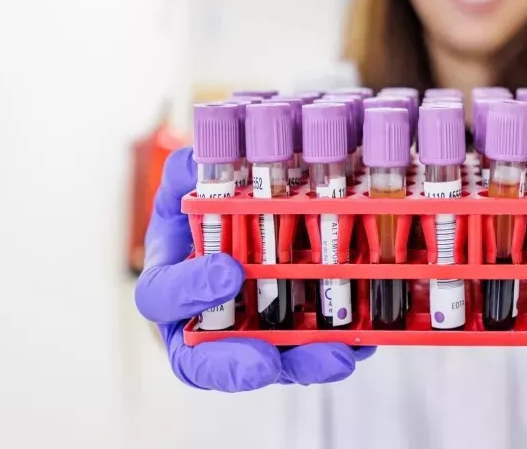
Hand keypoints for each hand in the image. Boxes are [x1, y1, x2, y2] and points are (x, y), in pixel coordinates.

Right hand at [134, 147, 374, 391]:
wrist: (246, 218)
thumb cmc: (205, 210)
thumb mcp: (189, 182)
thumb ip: (187, 171)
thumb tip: (194, 161)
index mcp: (168, 283)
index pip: (162, 297)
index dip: (189, 289)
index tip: (228, 271)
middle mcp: (201, 323)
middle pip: (205, 362)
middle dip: (236, 366)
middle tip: (266, 362)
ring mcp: (247, 338)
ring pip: (269, 364)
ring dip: (303, 364)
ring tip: (338, 355)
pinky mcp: (290, 342)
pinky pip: (310, 354)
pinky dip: (337, 347)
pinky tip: (364, 339)